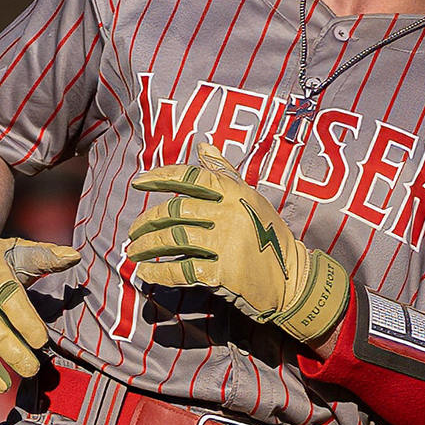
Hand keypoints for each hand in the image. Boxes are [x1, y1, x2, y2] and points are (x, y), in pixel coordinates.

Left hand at [126, 140, 349, 346]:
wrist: (291, 279)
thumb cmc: (268, 237)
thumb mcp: (251, 199)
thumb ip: (224, 173)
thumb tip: (203, 144)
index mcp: (235, 192)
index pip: (191, 177)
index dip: (161, 177)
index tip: (138, 182)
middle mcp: (230, 213)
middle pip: (176, 211)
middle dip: (148, 221)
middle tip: (133, 232)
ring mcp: (227, 242)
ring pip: (174, 239)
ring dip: (147, 246)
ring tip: (134, 252)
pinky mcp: (224, 271)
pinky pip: (182, 270)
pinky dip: (160, 273)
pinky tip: (146, 274)